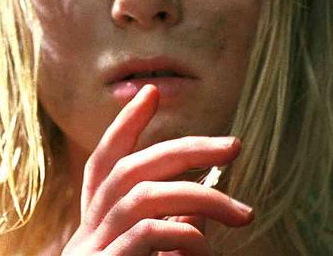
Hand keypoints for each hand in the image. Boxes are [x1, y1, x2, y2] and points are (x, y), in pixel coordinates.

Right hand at [60, 85, 252, 255]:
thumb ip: (170, 233)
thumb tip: (198, 212)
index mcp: (97, 227)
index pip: (103, 165)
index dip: (124, 126)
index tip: (151, 92)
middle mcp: (88, 231)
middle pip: (127, 170)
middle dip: (184, 150)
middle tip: (233, 145)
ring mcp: (92, 248)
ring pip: (143, 197)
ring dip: (200, 197)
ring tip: (244, 214)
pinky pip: (146, 233)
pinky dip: (184, 234)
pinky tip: (206, 248)